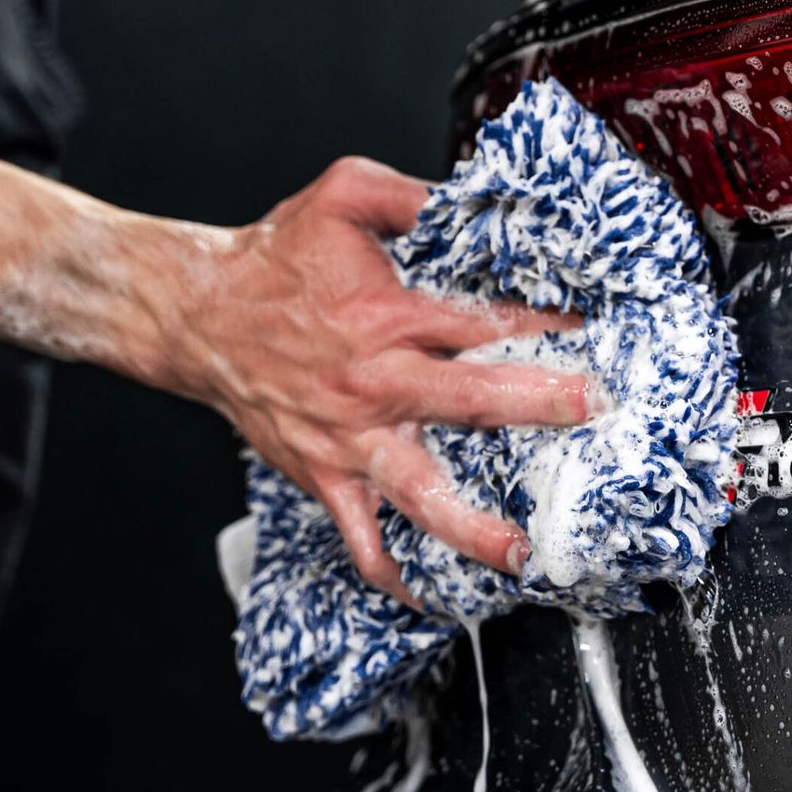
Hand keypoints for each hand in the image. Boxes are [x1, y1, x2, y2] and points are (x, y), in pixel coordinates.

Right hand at [161, 157, 588, 604]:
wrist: (195, 315)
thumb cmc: (275, 256)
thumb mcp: (345, 195)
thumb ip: (416, 195)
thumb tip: (477, 196)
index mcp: (387, 315)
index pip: (483, 323)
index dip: (545, 329)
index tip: (596, 338)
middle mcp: (374, 383)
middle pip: (470, 401)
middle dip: (538, 407)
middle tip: (594, 414)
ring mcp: (349, 439)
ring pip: (418, 494)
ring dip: (472, 529)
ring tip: (522, 554)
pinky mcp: (323, 475)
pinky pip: (360, 538)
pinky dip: (393, 574)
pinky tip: (434, 596)